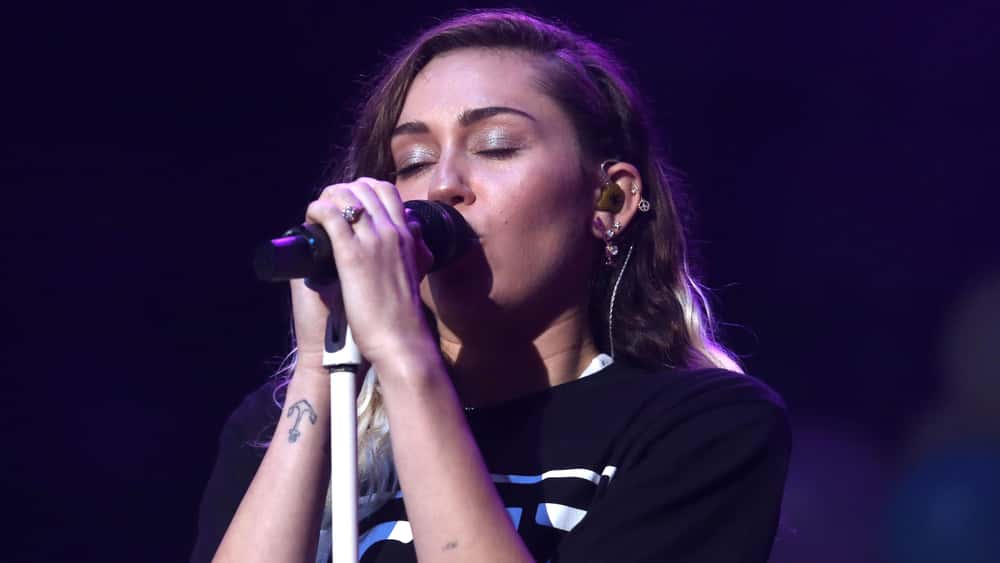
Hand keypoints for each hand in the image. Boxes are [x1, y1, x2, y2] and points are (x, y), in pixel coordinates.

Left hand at [291, 178, 435, 373]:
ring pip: (347, 196)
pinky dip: (318, 209)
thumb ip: (416, 250)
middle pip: (365, 188)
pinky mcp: (351, 256)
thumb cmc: (403, 314)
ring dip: (328, 197)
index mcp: (407, 236)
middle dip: (342, 190)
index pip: (387, 191)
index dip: (363, 190)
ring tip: (317, 211)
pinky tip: (312, 217)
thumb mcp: (417, 272)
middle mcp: (392, 232)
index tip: (349, 202)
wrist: (400, 340)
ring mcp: (372, 242)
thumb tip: (414, 234)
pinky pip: (331, 216)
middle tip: (328, 206)